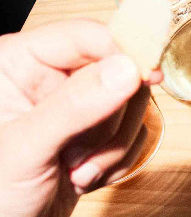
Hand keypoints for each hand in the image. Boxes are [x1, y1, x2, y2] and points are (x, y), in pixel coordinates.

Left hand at [0, 20, 153, 216]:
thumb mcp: (25, 149)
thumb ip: (75, 106)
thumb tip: (127, 69)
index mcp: (18, 63)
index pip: (86, 36)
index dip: (120, 54)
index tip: (146, 78)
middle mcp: (45, 80)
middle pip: (117, 69)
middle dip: (110, 118)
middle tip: (79, 154)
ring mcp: (70, 111)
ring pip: (130, 104)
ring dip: (112, 146)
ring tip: (75, 173)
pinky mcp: (89, 138)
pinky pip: (131, 134)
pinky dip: (116, 161)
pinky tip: (83, 180)